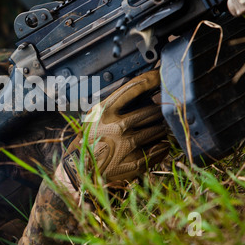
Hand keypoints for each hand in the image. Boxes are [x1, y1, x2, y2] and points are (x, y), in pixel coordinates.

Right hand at [62, 70, 168, 188]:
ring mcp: (128, 145)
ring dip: (160, 128)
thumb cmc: (90, 138)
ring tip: (155, 129)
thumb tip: (145, 89)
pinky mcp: (136, 162)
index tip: (160, 76)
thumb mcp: (96, 115)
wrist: (82, 168)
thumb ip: (116, 102)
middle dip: (158, 111)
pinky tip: (156, 144)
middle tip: (158, 112)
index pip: (135, 88)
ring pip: (159, 130)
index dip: (151, 79)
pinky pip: (161, 149)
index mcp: (106, 111)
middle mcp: (118, 126)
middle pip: (153, 110)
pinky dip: (162, 145)